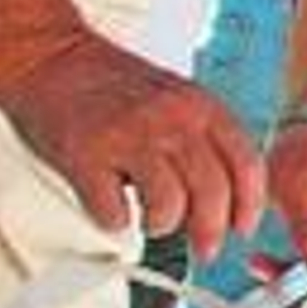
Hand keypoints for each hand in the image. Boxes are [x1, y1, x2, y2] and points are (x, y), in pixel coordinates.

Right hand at [0, 31, 263, 260]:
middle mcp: (171, 120)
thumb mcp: (181, 100)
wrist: (56, 59)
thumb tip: (232, 197)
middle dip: (212, 232)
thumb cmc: (118, 87)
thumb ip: (207, 140)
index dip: (250, 205)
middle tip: (206, 248)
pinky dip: (115, 221)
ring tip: (152, 219)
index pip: (246, 165)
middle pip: (212, 192)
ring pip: (168, 206)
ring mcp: (129, 136)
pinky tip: (113, 207)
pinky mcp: (86, 156)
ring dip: (162, 225)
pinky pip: (113, 212)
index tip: (244, 227)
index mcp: (202, 107)